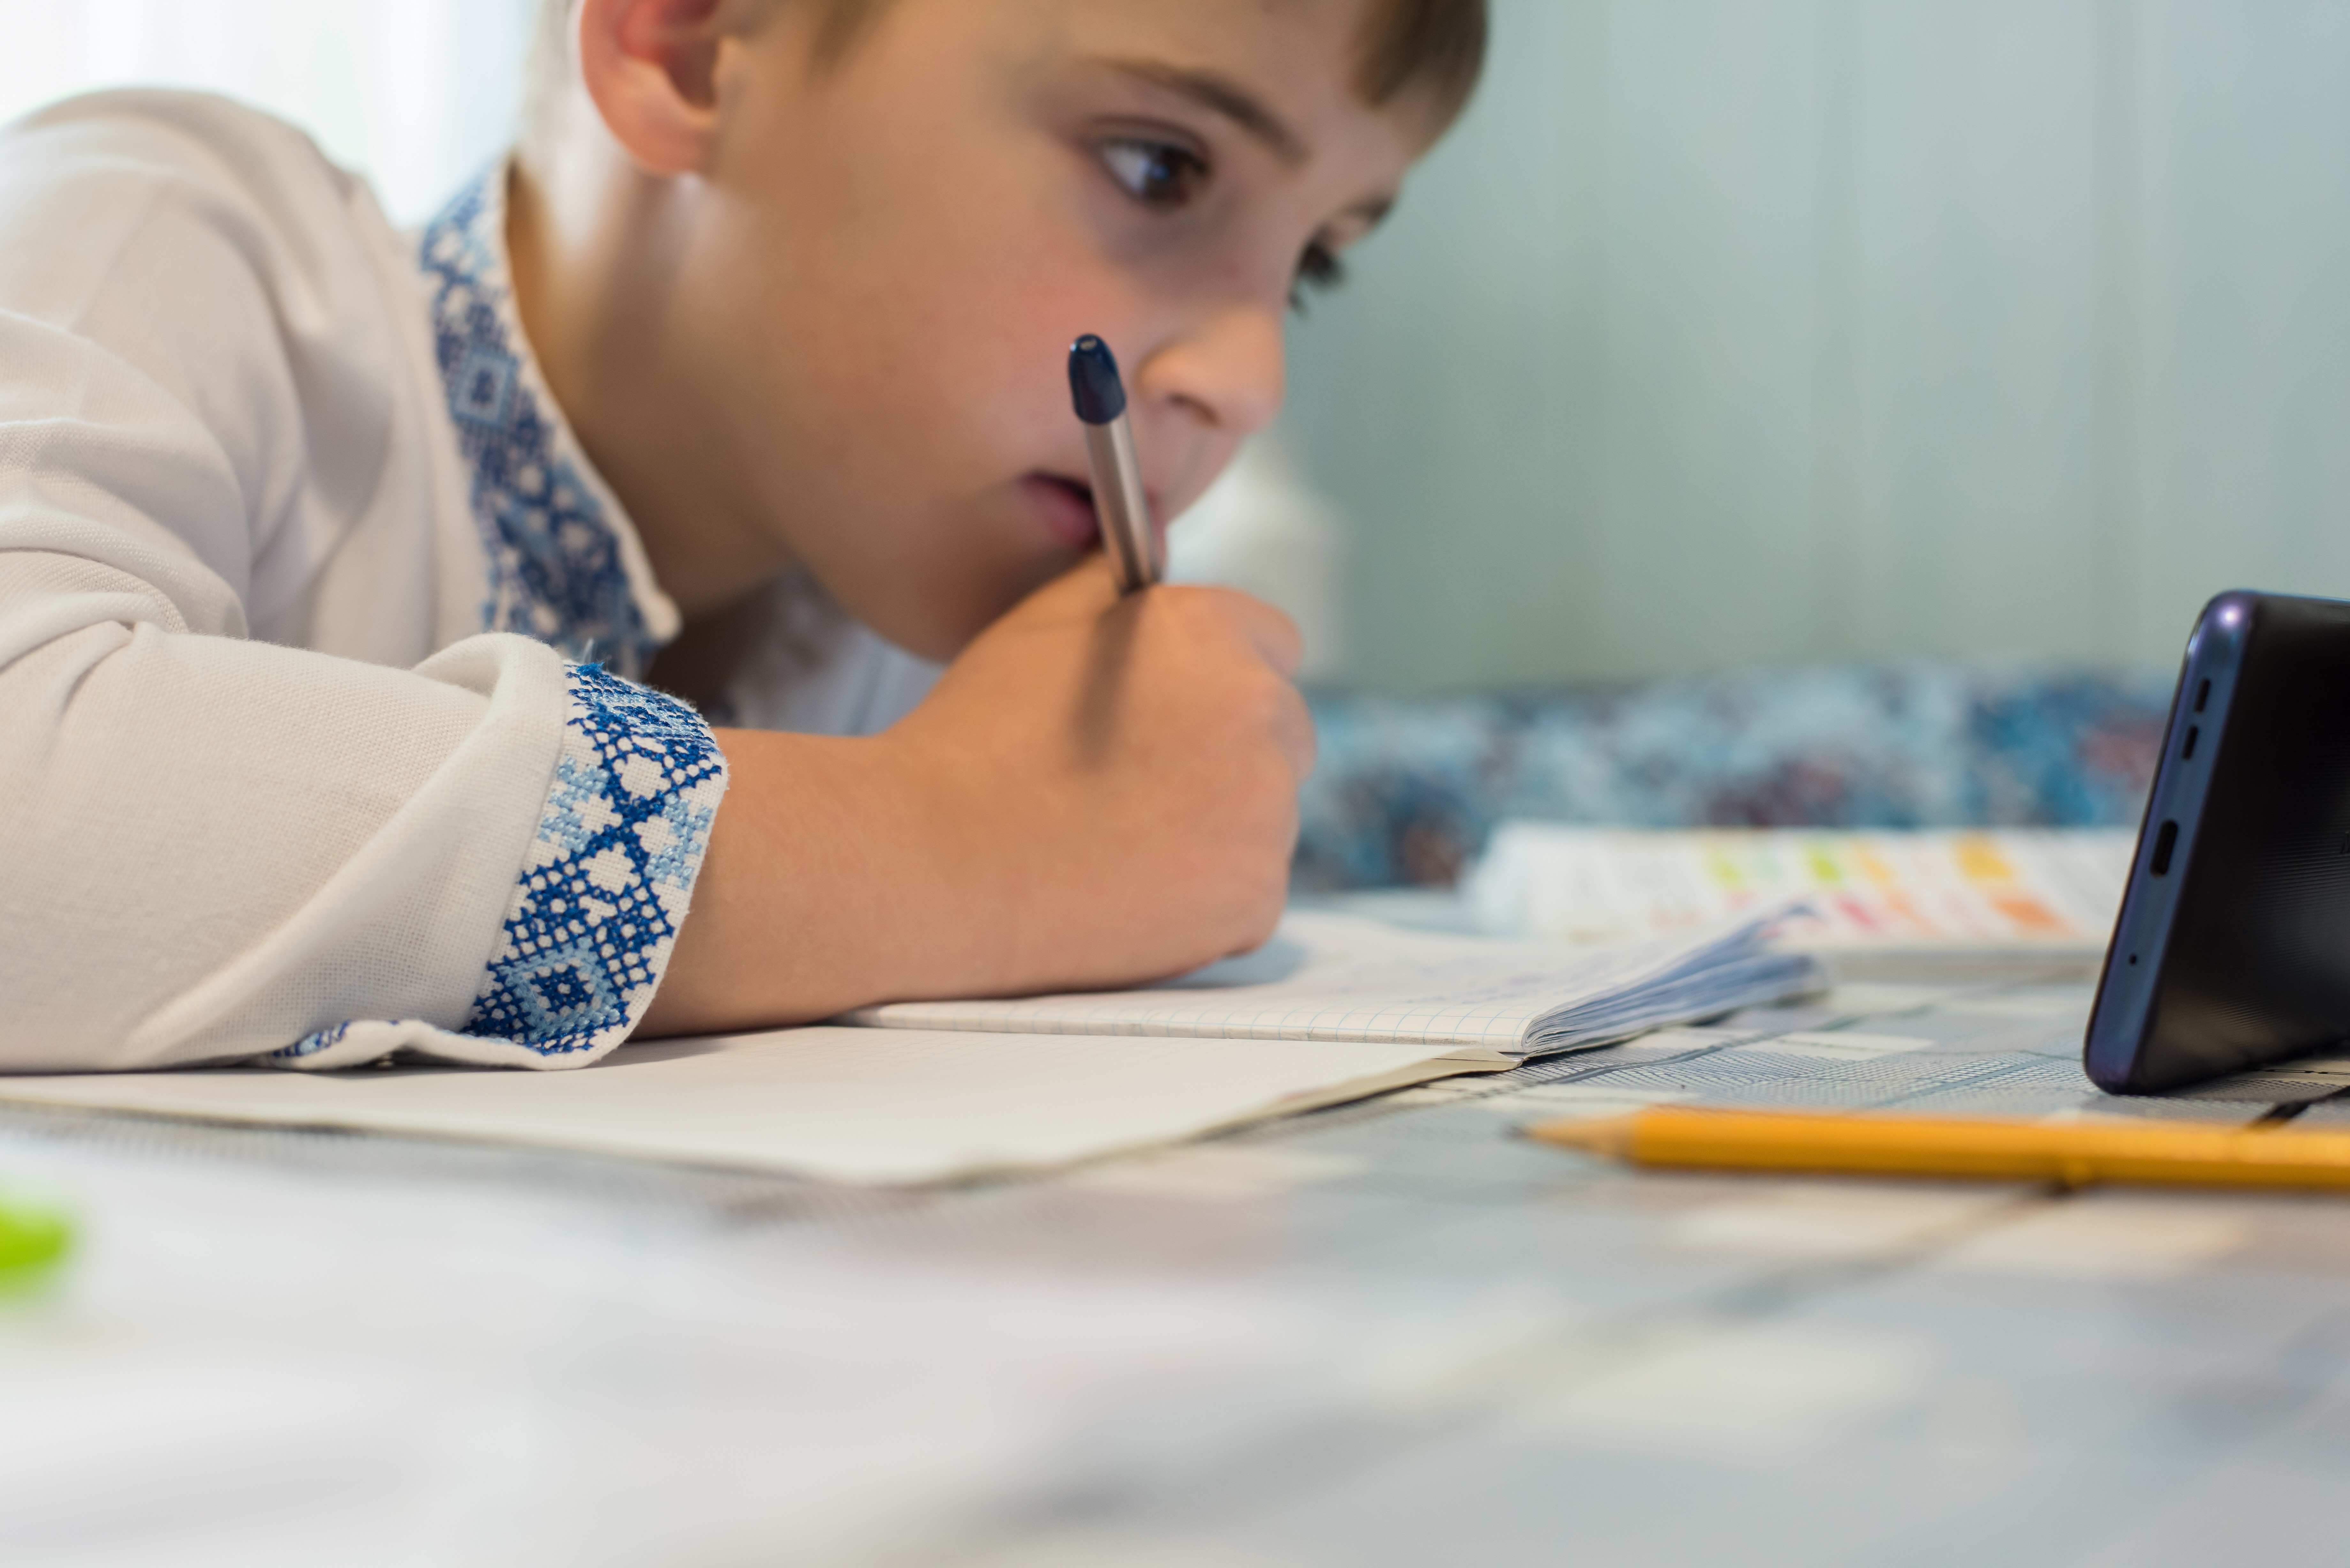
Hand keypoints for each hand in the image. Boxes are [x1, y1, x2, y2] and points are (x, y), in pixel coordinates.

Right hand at [637, 558, 1312, 1033]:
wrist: (935, 861)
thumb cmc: (977, 740)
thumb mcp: (1040, 624)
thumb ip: (1112, 581)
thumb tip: (1151, 551)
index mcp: (1211, 632)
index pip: (1273, 642)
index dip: (1217, 676)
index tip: (1171, 712)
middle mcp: (1257, 709)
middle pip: (1280, 730)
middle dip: (1228, 751)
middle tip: (1135, 782)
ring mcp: (1264, 809)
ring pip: (1266, 813)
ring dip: (1218, 825)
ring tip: (1120, 838)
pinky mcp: (1255, 895)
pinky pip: (1250, 889)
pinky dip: (1208, 897)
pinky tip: (1132, 889)